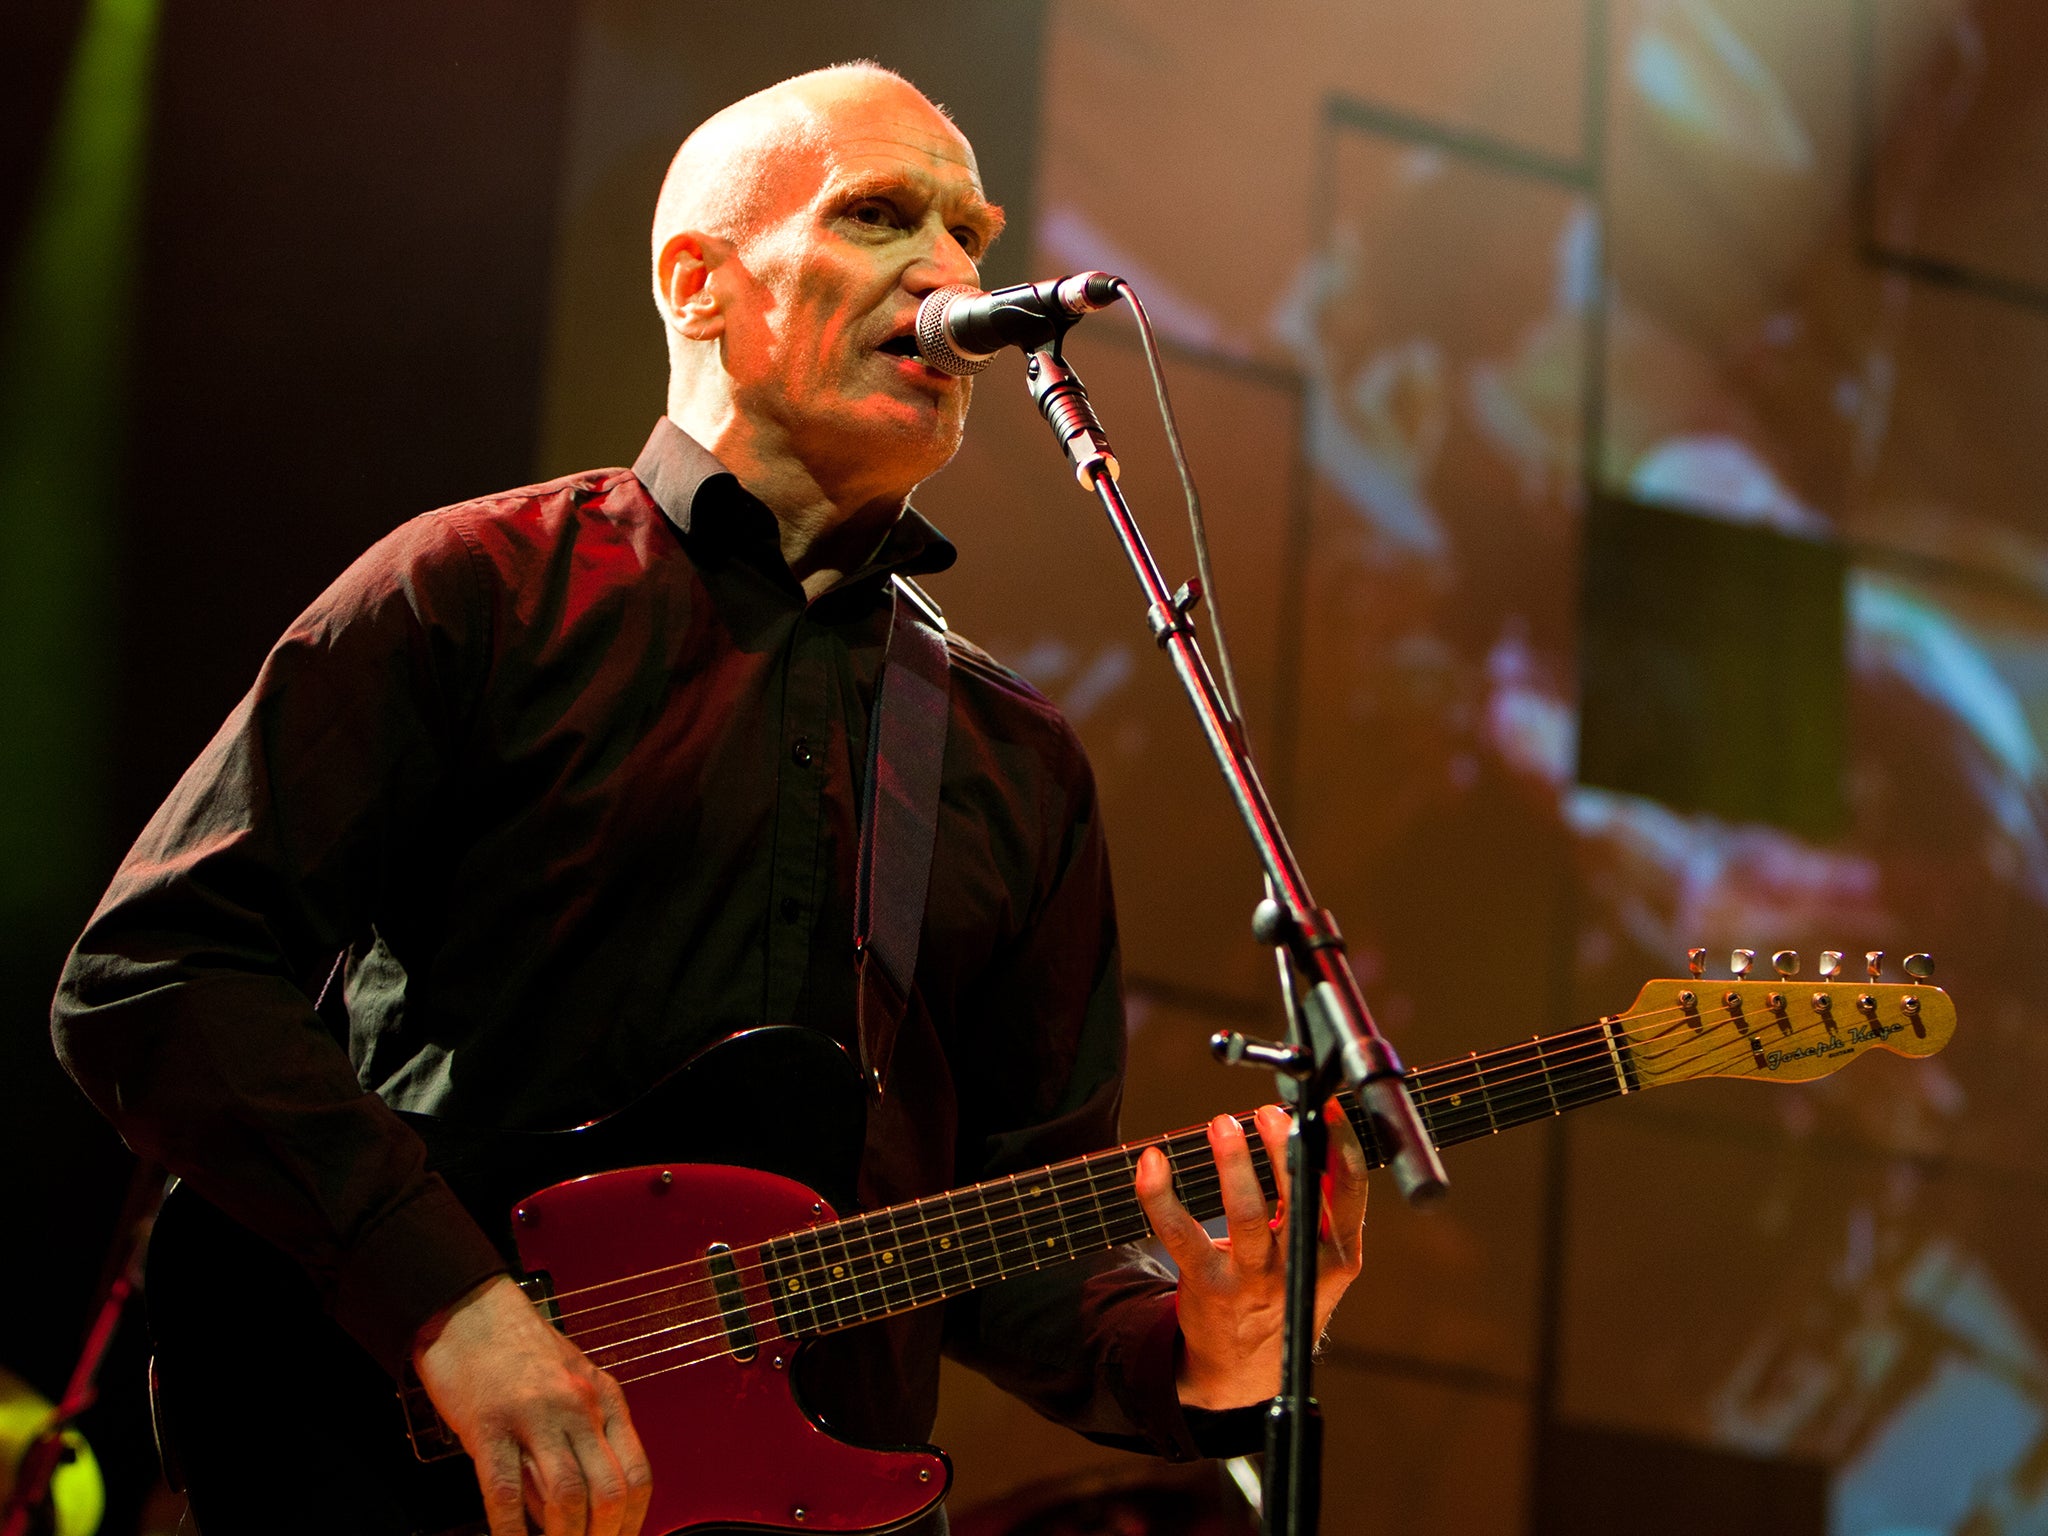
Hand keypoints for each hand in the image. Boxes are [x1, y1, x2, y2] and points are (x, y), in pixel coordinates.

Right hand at [412, 1274, 653, 1535]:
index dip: (634, 1519)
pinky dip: (512, 1529)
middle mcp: (577, 1406)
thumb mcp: (571, 1382)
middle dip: (604, 1535)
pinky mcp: (489, 1425)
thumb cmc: (519, 1347)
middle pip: (609, 1490)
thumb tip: (579, 1504)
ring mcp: (534, 1415)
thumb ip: (581, 1438)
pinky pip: (505, 1490)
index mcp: (604, 1397)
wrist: (470, 1311)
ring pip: (567, 1495)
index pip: (637, 1472)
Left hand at [1134, 1101, 1367, 1409]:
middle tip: (1269, 1112)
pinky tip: (1151, 1163)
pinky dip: (1161, 1196)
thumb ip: (1322, 1206)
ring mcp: (1254, 1279)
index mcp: (1337, 1256)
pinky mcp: (1209, 1285)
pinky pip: (1181, 1235)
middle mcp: (1299, 1267)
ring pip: (1246, 1216)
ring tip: (1222, 1125)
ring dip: (1233, 1165)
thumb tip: (1311, 1127)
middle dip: (1284, 1151)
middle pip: (1298, 1198)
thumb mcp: (1320, 1260)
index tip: (1324, 1108)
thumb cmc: (1285, 1293)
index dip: (1342, 1148)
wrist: (1245, 1370)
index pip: (1349, 1194)